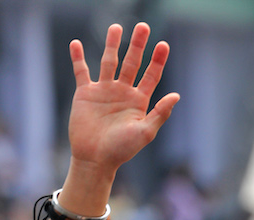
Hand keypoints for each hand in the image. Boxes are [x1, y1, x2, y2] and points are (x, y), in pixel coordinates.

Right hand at [66, 23, 178, 178]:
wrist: (95, 159)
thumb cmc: (122, 150)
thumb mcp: (145, 132)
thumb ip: (160, 113)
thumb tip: (176, 95)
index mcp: (139, 101)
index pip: (151, 75)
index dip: (157, 60)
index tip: (163, 44)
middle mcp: (123, 92)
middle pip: (132, 63)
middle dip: (138, 45)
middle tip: (143, 27)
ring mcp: (104, 91)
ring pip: (109, 62)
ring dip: (112, 45)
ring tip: (116, 27)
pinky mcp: (85, 94)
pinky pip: (81, 72)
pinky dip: (78, 58)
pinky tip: (76, 44)